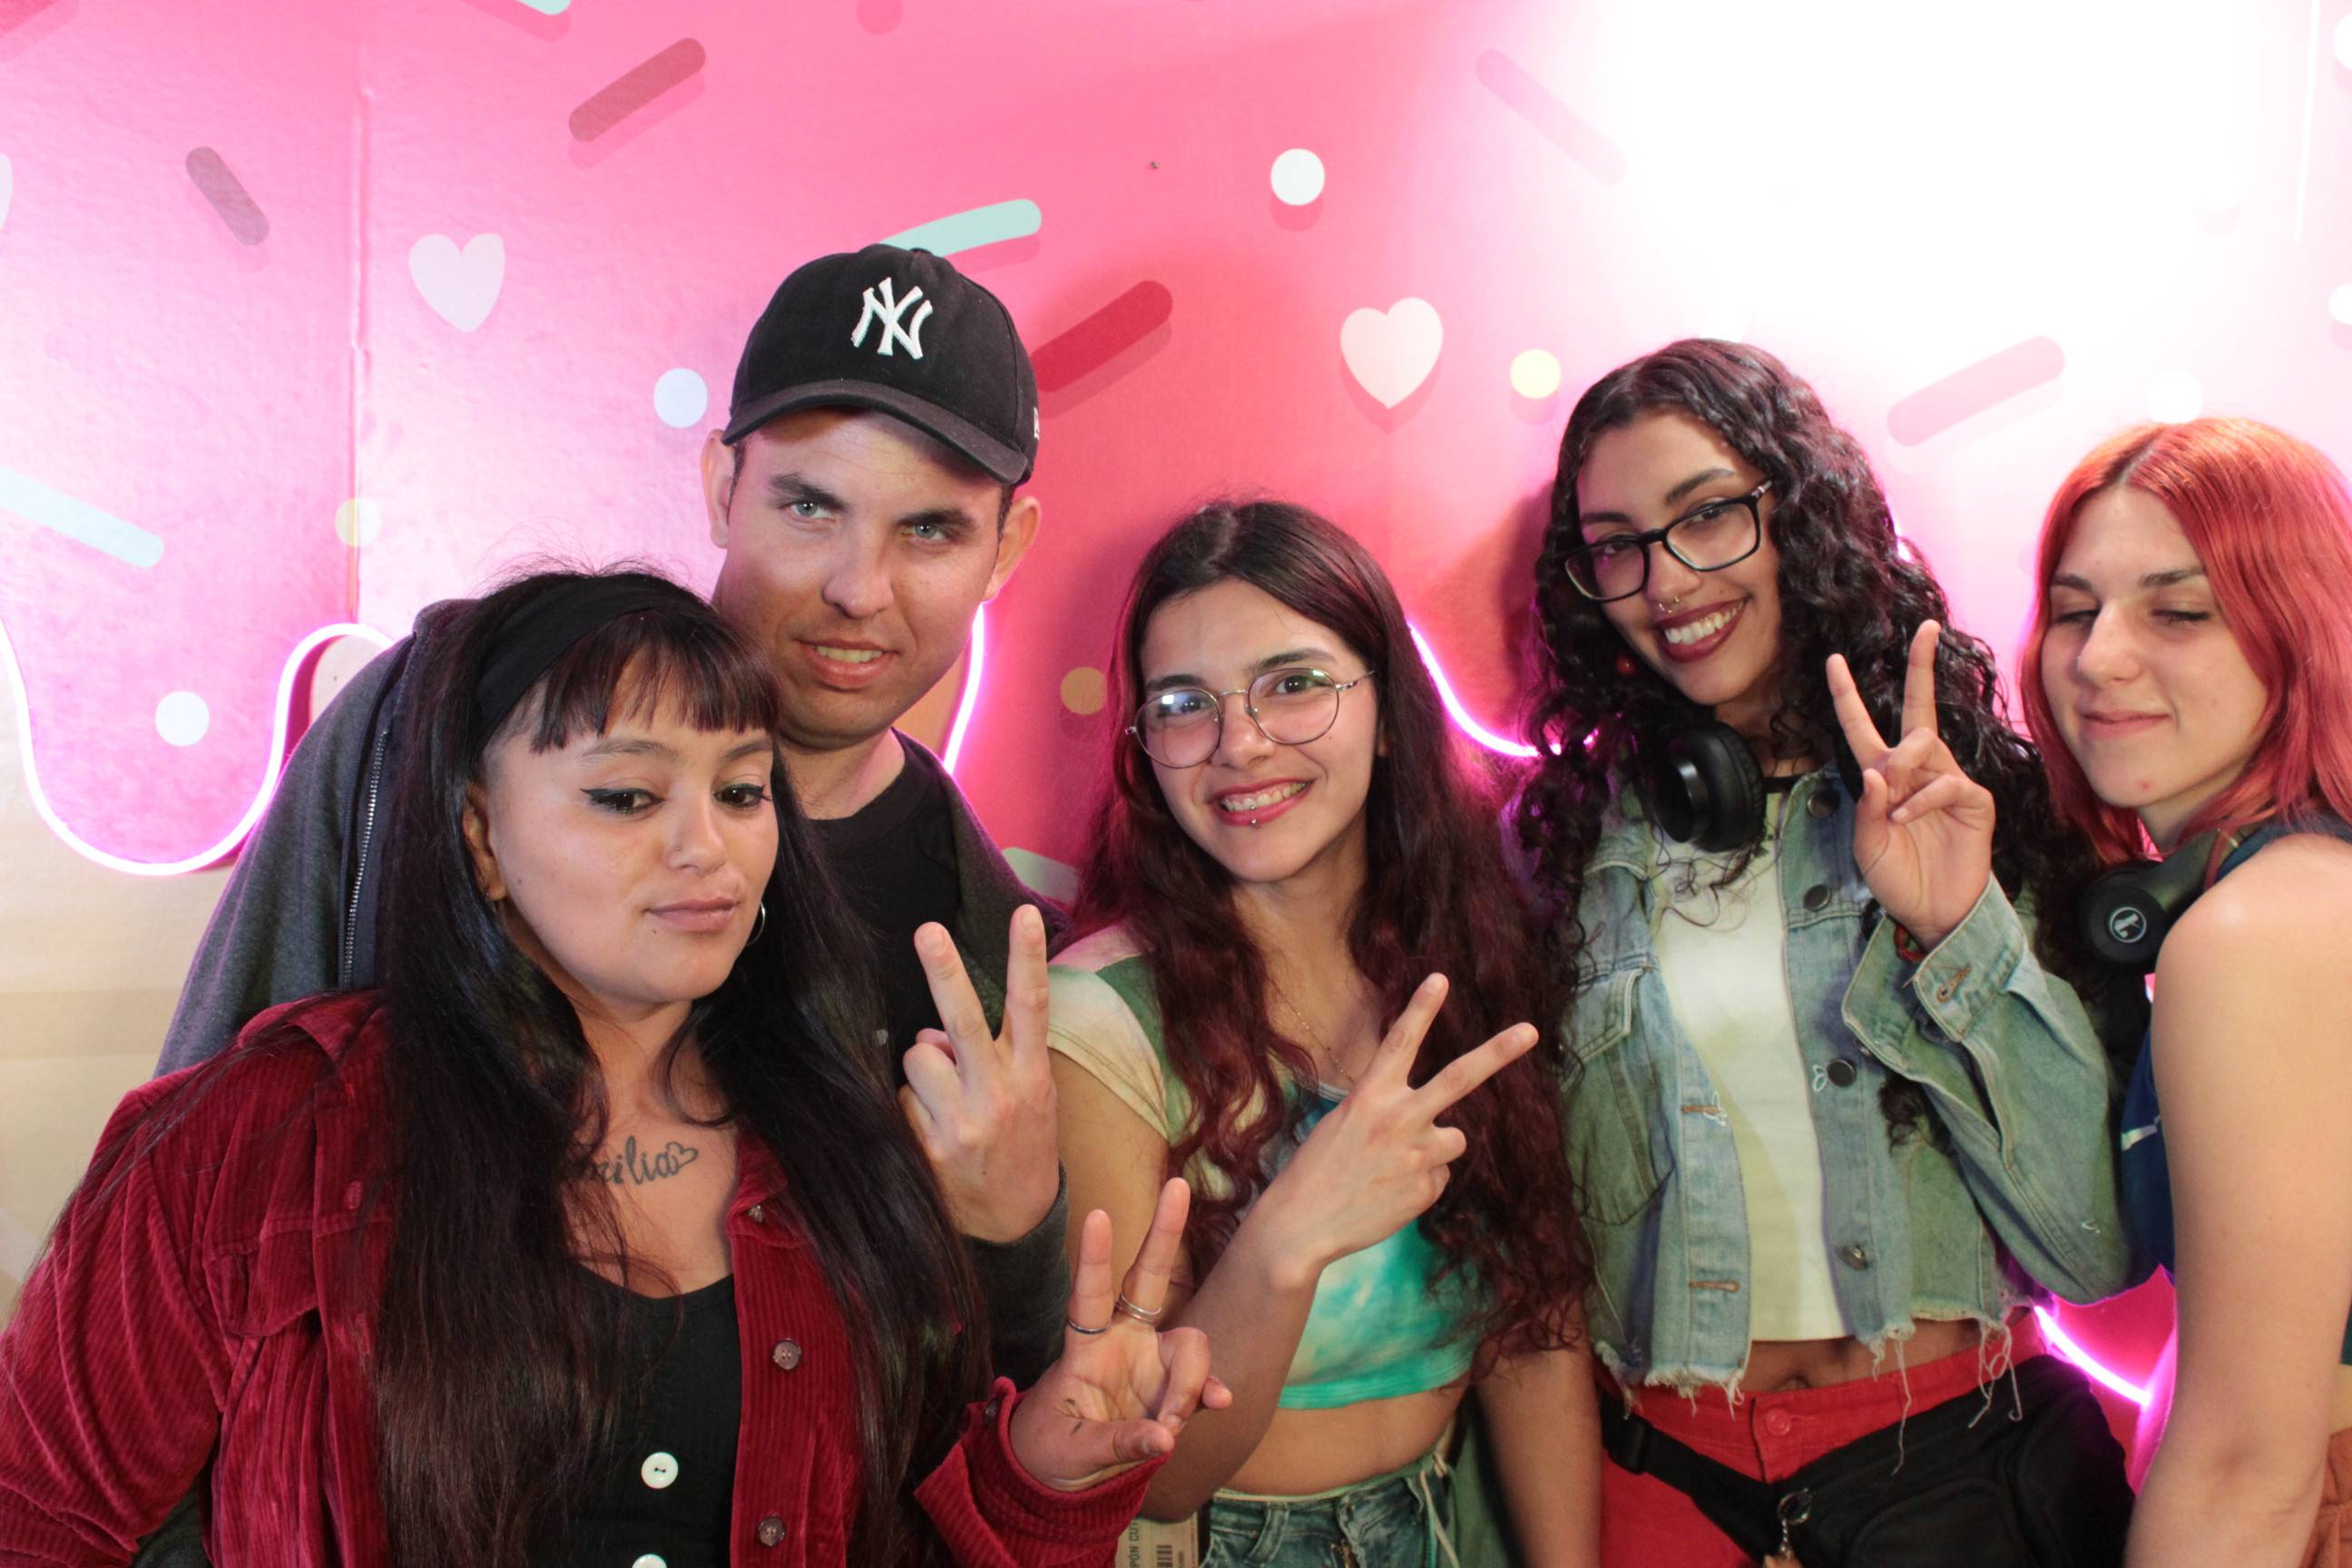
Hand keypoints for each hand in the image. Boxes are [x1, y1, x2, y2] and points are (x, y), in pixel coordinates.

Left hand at [900, 906, 1059, 1242]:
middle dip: (945, 971)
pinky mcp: (931, 1148)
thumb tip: (932, 1029)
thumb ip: (992, 1054)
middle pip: (965, 1020)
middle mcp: (998, 1093)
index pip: (1032, 1007)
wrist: (1018, 1224)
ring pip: (918, 1055)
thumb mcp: (1029, 1095)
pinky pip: (901, 1099)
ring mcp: (963, 1122)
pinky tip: (932, 1131)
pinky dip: (910, 1107)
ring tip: (945, 1099)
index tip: (1026, 914)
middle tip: (928, 931)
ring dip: (921, 1068)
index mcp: (1031, 1074)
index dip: (1028, 958)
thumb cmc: (1022, 1143)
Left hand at [1011, 1178, 1233, 1489]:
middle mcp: (1121, 1341)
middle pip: (1146, 1279)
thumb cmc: (1051, 1450)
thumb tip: (1164, 1436)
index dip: (1092, 1258)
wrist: (1063, 1474)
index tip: (1095, 1213)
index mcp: (1083, 1348)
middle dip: (1163, 1232)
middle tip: (1177, 1185)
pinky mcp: (1171, 1386)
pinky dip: (1209, 1391)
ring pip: (1189, 1343)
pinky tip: (1217, 1403)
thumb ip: (1119, 1443)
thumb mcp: (1074, 1452)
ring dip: (1188, 1385)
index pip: (1086, 1297)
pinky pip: (1202, 1380)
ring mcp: (1150, 1359)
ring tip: (1167, 1430)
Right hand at [1258, 974, 1537, 1277]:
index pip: (1401, 1042)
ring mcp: (1417, 1154)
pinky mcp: (1427, 1189)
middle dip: (1497, 1052)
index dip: (1421, 1009)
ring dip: (1436, 1150)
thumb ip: (1387, 1111)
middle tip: (1530, 1031)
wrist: (1302, 1224)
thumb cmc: (1317, 1170)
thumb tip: (1433, 1122)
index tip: (1440, 979)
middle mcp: (1398, 1118)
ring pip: (1456, 1139)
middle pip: (1458, 1078)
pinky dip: (1422, 1184)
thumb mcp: (1343, 1123)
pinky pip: (1440, 1178)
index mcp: (1370, 1096)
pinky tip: (1391, 1193)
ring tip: (1395, 1168)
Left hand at [1825, 620, 1995, 949]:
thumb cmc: (1897, 877)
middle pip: (1919, 707)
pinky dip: (1920, 800)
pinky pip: (1944, 781)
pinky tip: (1906, 820)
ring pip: (1923, 742)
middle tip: (1924, 640)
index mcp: (1883, 776)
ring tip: (1892, 809)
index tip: (1834, 658)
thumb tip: (1873, 770)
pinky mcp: (1973, 798)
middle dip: (1920, 667)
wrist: (1934, 911)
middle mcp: (1916, 769)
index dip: (1847, 693)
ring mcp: (1947, 779)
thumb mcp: (1865, 845)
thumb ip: (1864, 809)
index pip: (1862, 726)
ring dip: (1901, 767)